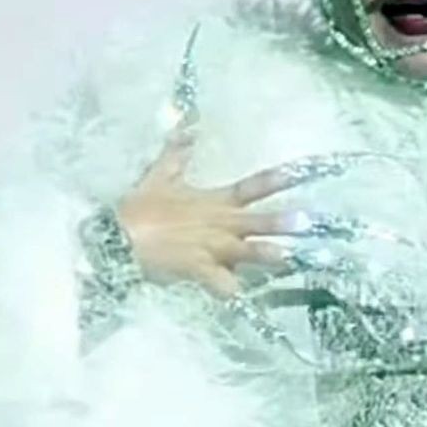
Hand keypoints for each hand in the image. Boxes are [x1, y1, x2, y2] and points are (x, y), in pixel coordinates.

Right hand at [116, 123, 307, 297]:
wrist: (118, 236)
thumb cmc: (141, 207)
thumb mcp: (159, 175)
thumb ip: (177, 153)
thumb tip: (187, 126)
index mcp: (214, 202)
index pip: (251, 188)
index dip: (277, 179)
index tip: (301, 172)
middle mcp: (220, 224)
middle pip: (258, 222)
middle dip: (283, 222)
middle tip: (309, 221)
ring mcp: (211, 248)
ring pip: (247, 252)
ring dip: (268, 255)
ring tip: (289, 258)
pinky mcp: (199, 269)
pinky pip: (221, 285)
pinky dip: (231, 293)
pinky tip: (241, 300)